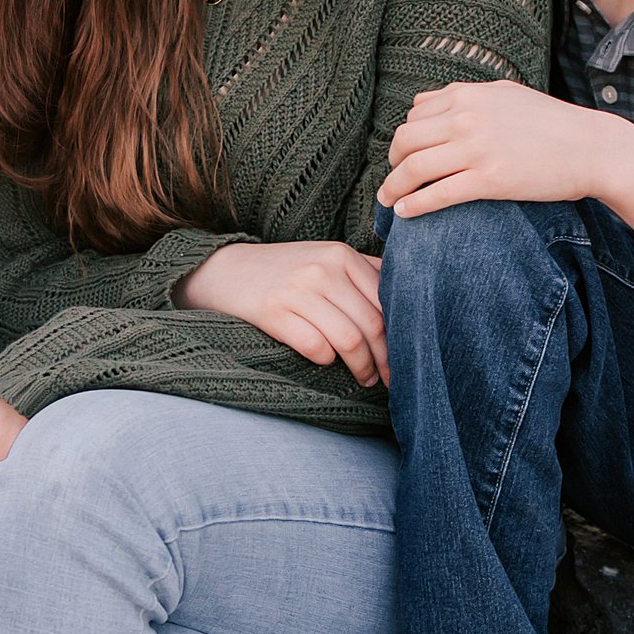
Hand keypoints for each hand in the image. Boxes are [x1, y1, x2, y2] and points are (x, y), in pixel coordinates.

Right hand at [174, 241, 388, 386]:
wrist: (224, 269)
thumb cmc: (284, 270)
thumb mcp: (323, 258)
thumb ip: (362, 273)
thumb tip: (408, 303)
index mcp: (341, 254)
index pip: (386, 302)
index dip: (401, 335)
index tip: (404, 356)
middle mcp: (322, 269)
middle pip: (372, 325)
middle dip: (386, 359)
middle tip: (388, 378)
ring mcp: (297, 290)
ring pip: (349, 340)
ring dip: (362, 368)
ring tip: (366, 379)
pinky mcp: (273, 312)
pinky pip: (316, 348)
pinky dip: (327, 360)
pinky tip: (327, 362)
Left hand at [377, 80, 627, 217]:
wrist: (592, 148)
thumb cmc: (551, 123)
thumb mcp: (505, 94)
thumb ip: (465, 95)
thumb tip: (424, 101)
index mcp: (468, 95)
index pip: (414, 115)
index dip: (404, 138)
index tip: (404, 156)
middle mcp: (466, 118)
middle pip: (405, 140)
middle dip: (392, 163)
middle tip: (393, 179)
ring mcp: (476, 149)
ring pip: (414, 168)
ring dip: (393, 187)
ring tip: (389, 201)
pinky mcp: (488, 180)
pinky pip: (437, 194)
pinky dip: (414, 205)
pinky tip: (406, 213)